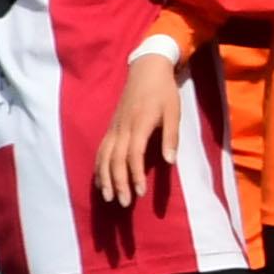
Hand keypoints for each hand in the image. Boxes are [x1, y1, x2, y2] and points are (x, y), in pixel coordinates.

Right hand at [97, 50, 181, 208]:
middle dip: (119, 183)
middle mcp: (122, 128)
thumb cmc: (164, 92)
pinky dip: (99, 167)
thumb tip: (170, 162)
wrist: (146, 70)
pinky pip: (101, 150)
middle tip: (125, 203)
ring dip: (106, 178)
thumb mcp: (174, 112)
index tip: (140, 193)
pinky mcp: (111, 128)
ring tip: (109, 198)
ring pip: (104, 157)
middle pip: (115, 160)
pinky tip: (101, 181)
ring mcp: (114, 128)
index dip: (135, 175)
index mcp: (139, 124)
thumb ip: (171, 137)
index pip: (133, 155)